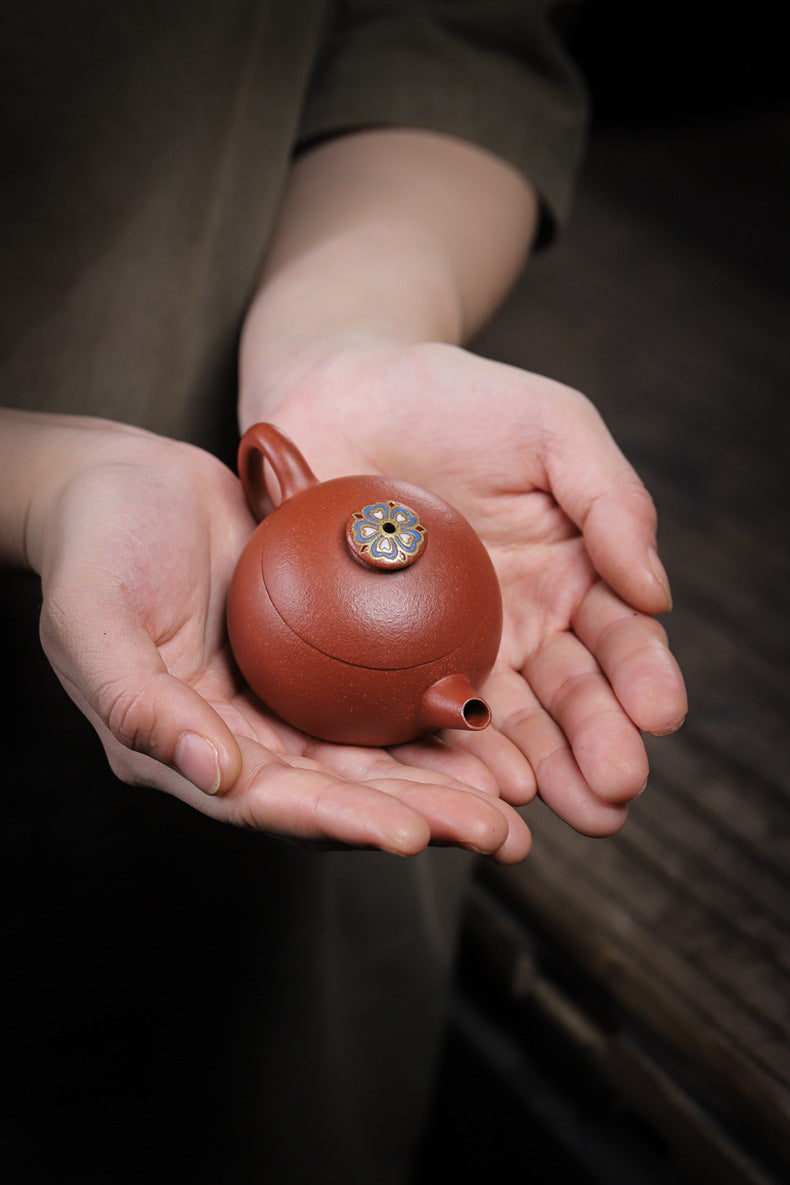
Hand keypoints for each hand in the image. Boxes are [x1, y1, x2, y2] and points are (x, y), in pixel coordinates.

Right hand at [21, 414, 527, 859]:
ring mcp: (282, 701)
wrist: (123, 480)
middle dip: (421, 818)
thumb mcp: (91, 619)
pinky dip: (432, 709)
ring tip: (517, 796)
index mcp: (184, 750)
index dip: (341, 823)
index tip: (413, 833)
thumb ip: (138, 704)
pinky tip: (488, 714)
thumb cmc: (93, 546)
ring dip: (444, 780)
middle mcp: (241, 740)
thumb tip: (220, 774)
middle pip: (339, 794)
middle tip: (500, 833)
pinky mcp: (314, 659)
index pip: (270, 803)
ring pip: (372, 755)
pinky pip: (380, 692)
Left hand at [251, 336, 687, 835]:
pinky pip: (416, 715)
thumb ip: (612, 501)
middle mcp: (518, 628)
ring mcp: (449, 651)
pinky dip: (446, 756)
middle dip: (596, 749)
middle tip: (614, 792)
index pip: (617, 641)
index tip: (659, 714)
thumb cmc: (455, 399)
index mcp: (569, 578)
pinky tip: (469, 786)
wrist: (341, 390)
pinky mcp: (383, 663)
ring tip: (562, 810)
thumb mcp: (554, 428)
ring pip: (501, 726)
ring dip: (537, 774)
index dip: (641, 679)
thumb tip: (658, 595)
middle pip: (567, 702)